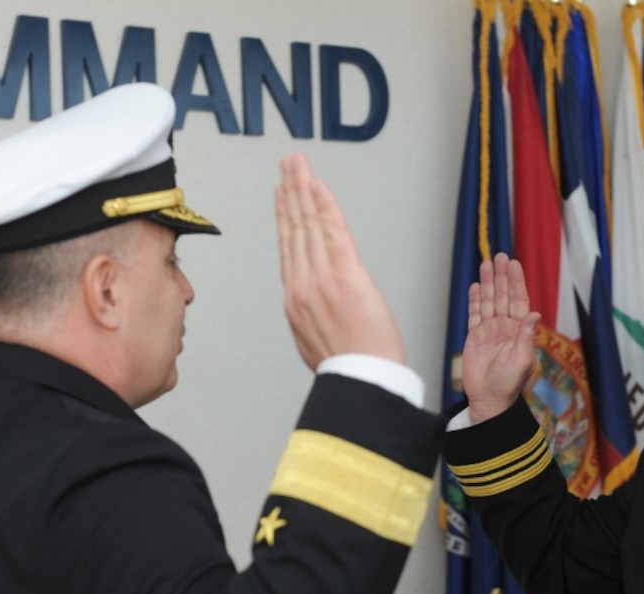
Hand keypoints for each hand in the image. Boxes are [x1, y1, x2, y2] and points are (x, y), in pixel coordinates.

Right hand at [274, 153, 404, 368]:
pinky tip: (317, 185)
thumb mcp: (316, 344)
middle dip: (289, 193)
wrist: (362, 380)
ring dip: (302, 189)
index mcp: (296, 302)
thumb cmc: (349, 368)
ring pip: (308, 224)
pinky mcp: (345, 273)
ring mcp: (321, 277)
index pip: (288, 249)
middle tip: (287, 166)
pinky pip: (331, 230)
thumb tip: (314, 312)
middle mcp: (303, 284)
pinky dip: (323, 205)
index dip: (284, 219)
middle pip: (293, 229)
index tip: (281, 197)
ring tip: (297, 164)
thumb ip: (311, 319)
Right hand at [462, 253, 539, 422]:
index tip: (513, 264)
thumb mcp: (522, 359)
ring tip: (486, 264)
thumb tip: (535, 313)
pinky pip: (474, 315)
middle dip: (501, 276)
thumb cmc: (509, 384)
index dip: (515, 281)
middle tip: (500, 256)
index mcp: (519, 331)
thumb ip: (527, 335)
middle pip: (502, 296)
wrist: (489, 400)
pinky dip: (475, 300)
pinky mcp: (475, 338)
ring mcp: (490, 332)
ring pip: (488, 301)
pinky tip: (475, 287)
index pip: (518, 300)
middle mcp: (505, 328)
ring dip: (487, 283)